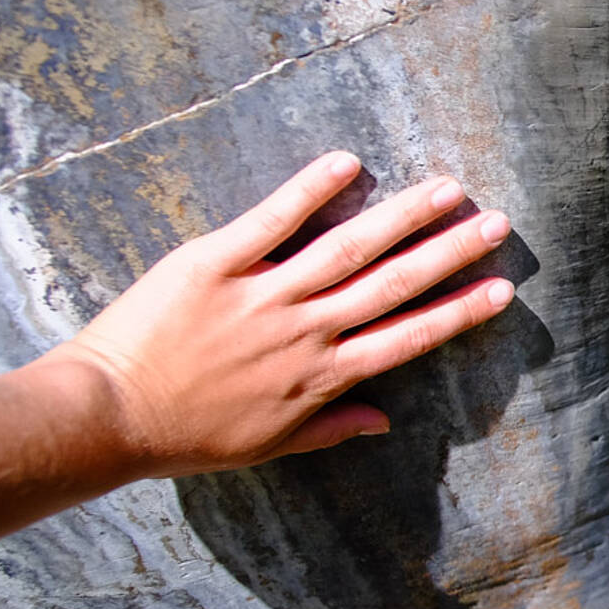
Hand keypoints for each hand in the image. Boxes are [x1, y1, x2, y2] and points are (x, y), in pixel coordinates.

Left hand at [41, 151, 513, 478]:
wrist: (108, 417)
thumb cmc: (186, 436)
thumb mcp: (268, 445)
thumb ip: (331, 429)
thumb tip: (383, 420)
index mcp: (321, 377)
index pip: (407, 338)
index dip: (457, 312)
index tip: (500, 289)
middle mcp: (304, 332)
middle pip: (393, 285)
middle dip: (450, 253)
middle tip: (496, 223)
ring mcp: (262, 295)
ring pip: (347, 249)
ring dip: (402, 217)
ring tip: (446, 189)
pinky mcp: (214, 263)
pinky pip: (270, 220)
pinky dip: (309, 190)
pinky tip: (348, 163)